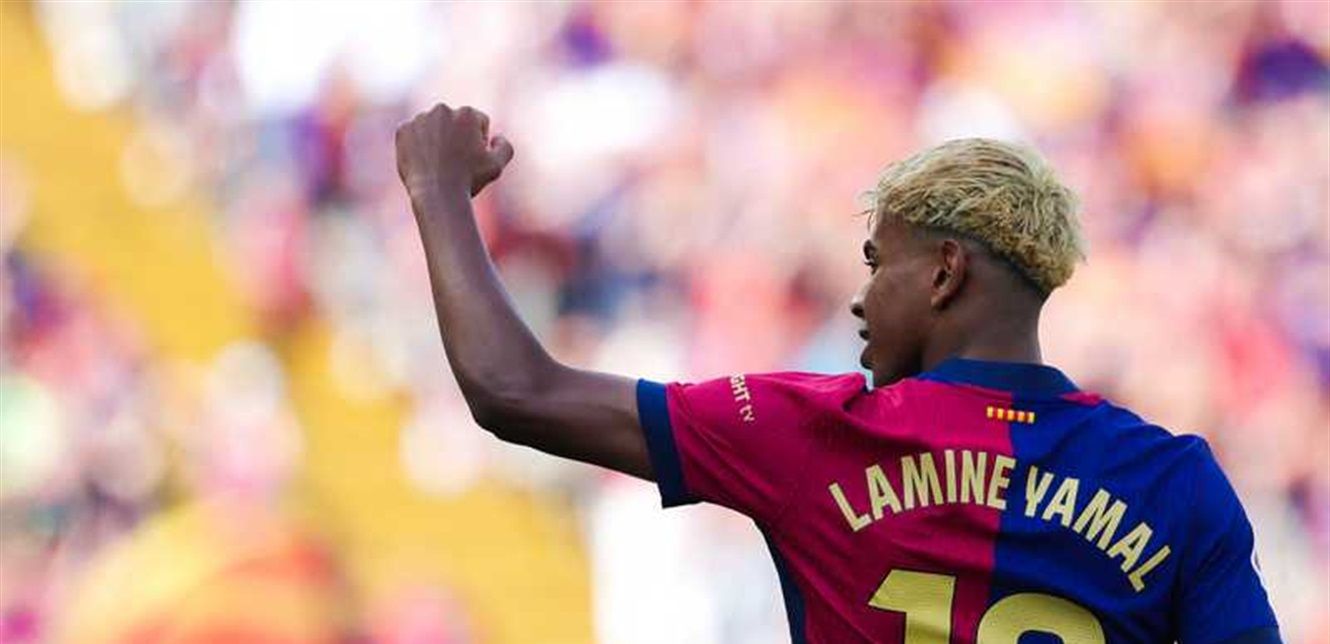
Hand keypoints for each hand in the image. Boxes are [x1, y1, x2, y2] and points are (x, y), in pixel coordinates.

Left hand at [395, 103, 514, 203]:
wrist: (435, 193)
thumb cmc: (469, 180)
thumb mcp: (497, 166)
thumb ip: (505, 147)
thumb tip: (497, 137)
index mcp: (467, 113)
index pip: (478, 123)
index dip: (478, 143)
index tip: (471, 159)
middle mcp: (442, 109)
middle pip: (454, 121)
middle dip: (456, 136)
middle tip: (455, 162)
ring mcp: (420, 118)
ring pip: (433, 126)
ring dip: (436, 139)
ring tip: (438, 163)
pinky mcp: (402, 129)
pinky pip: (413, 134)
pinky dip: (418, 145)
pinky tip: (424, 161)